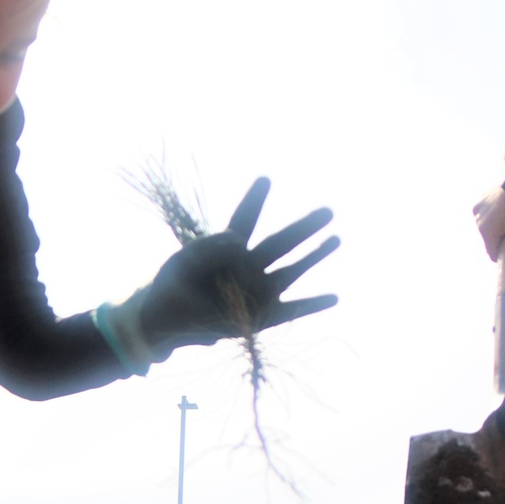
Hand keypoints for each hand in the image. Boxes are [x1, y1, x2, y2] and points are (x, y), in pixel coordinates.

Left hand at [139, 178, 338, 355]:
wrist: (168, 324)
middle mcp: (250, 266)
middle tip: (328, 211)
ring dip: (314, 256)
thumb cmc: (172, 287)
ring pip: (292, 270)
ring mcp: (259, 290)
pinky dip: (313, 305)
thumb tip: (238, 243)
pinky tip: (334, 297)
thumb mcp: (181, 263)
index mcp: (228, 248)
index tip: (265, 180)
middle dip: (304, 227)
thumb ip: (208, 249)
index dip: (254, 201)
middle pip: (281, 242)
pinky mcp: (263, 316)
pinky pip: (293, 310)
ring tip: (336, 239)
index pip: (245, 219)